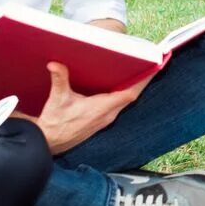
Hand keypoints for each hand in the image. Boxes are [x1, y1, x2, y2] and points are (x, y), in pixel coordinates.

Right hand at [29, 62, 150, 154]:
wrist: (50, 142)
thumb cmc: (55, 123)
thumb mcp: (57, 99)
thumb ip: (59, 80)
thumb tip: (55, 65)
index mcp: (102, 108)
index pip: (130, 93)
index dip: (143, 81)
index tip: (153, 68)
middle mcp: (108, 114)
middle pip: (131, 95)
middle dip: (141, 80)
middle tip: (149, 63)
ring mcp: (106, 119)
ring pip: (125, 101)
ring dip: (133, 87)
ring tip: (139, 70)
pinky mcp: (102, 120)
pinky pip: (119, 105)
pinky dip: (123, 94)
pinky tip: (120, 85)